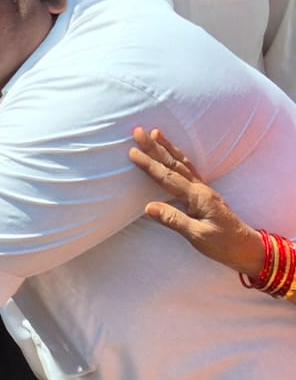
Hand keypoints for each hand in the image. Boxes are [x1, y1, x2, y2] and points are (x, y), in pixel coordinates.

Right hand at [129, 126, 264, 275]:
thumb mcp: (197, 236)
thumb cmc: (223, 244)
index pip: (167, 177)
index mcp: (197, 197)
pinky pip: (188, 170)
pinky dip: (178, 158)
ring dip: (167, 147)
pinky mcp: (204, 194)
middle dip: (154, 147)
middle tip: (138, 131)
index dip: (148, 164)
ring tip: (156, 132)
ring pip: (182, 163)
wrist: (247, 247)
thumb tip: (148, 207)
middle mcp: (200, 189)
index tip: (132, 151)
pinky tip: (174, 153)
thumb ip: (174, 220)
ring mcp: (203, 190)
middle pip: (173, 163)